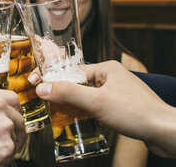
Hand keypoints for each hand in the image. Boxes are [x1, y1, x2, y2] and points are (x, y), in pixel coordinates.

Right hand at [0, 87, 26, 166]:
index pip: (12, 98)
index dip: (13, 110)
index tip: (13, 117)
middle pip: (18, 117)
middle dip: (14, 129)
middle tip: (1, 139)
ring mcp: (4, 125)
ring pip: (16, 135)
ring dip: (7, 143)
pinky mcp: (7, 145)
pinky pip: (12, 151)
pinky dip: (4, 157)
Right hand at [35, 60, 175, 157]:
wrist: (164, 131)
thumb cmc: (135, 112)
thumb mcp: (96, 101)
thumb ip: (68, 93)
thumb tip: (42, 87)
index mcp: (106, 68)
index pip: (72, 72)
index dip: (54, 80)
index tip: (37, 86)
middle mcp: (111, 77)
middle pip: (78, 84)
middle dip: (63, 94)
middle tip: (46, 102)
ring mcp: (117, 91)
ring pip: (87, 96)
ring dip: (74, 105)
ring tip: (59, 113)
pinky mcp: (121, 105)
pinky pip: (97, 105)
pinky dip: (87, 112)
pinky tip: (80, 120)